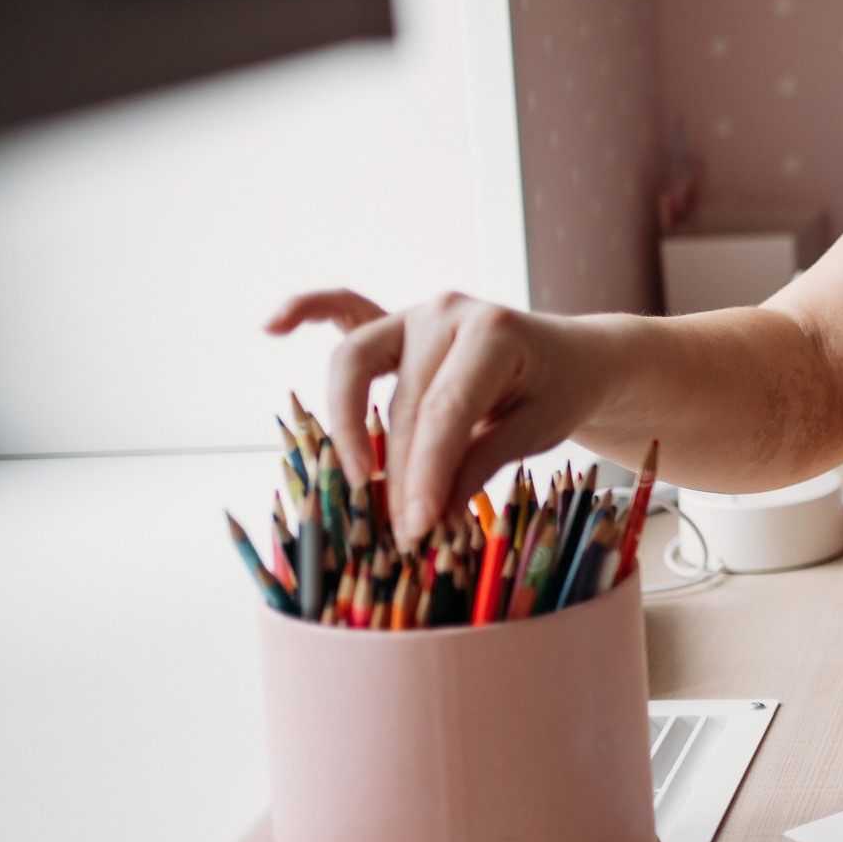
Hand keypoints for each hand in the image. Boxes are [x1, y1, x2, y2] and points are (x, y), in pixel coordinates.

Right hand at [265, 288, 599, 543]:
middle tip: (404, 532)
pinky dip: (305, 311)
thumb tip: (431, 513)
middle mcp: (447, 313)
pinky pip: (341, 309)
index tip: (418, 527)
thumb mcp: (538, 430)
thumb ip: (481, 463)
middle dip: (400, 473)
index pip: (447, 412)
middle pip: (403, 402)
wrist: (570, 355)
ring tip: (359, 479)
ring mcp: (416, 312)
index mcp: (494, 333)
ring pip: (357, 368)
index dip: (427, 474)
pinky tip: (271, 327)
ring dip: (351, 428)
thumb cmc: (556, 391)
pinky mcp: (395, 321)